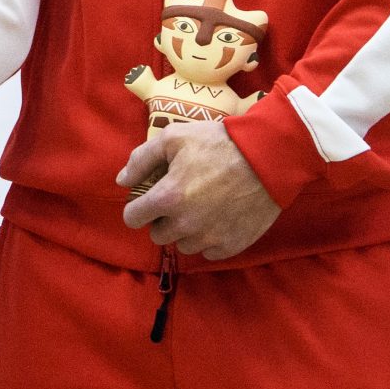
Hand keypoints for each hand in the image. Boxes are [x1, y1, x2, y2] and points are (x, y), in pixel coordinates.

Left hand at [117, 122, 279, 259]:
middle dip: (163, 218)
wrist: (267, 157)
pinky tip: (218, 215)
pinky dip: (209, 237)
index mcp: (167, 198)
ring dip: (186, 229)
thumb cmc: (217, 143)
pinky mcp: (231, 246)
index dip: (137, 207)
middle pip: (158, 235)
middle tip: (179, 197)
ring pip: (183, 244)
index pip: (133, 219)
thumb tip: (122, 181)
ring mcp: (209, 239)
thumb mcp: (174, 137)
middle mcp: (185, 225)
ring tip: (201, 204)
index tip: (148, 198)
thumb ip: (141, 159)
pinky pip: (209, 251)